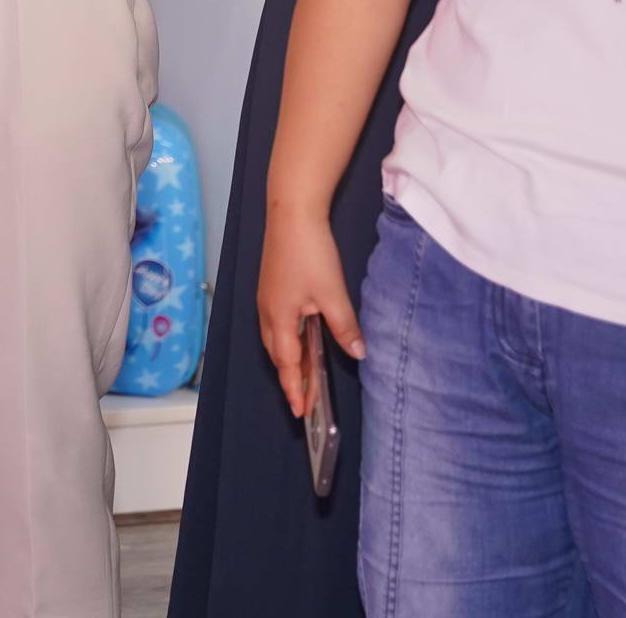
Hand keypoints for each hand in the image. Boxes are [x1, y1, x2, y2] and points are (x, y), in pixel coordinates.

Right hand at [257, 205, 362, 418]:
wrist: (290, 213)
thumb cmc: (310, 253)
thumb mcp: (332, 293)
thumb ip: (344, 326)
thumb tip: (359, 354)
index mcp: (279, 318)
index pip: (286, 364)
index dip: (295, 389)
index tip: (301, 413)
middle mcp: (267, 312)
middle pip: (276, 354)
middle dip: (290, 377)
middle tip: (306, 399)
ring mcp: (267, 298)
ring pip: (276, 338)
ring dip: (289, 358)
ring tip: (305, 374)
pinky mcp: (271, 286)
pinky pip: (277, 324)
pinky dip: (289, 339)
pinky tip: (302, 337)